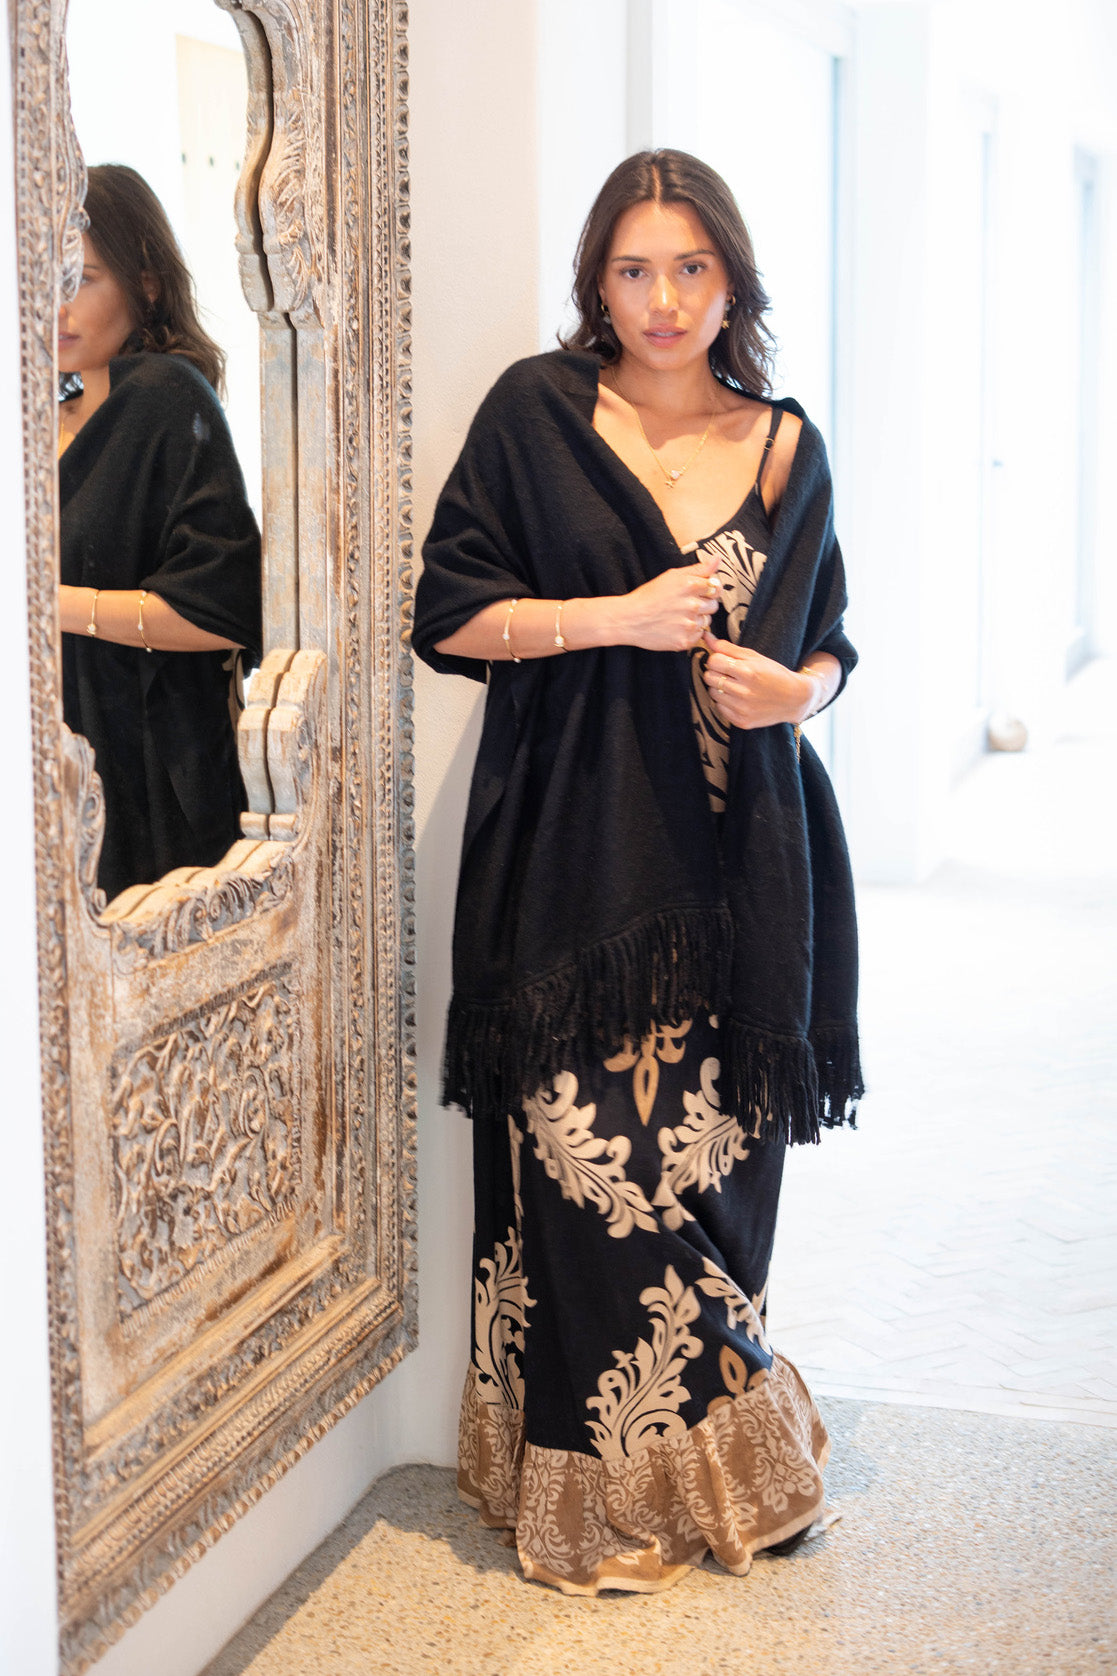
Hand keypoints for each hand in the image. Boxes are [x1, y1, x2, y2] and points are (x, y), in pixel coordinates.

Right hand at [618, 553, 721, 651]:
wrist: (628, 619)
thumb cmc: (649, 596)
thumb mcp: (672, 576)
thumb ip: (698, 568)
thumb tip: (718, 558)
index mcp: (690, 586)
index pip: (716, 587)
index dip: (708, 590)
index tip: (697, 592)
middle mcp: (692, 605)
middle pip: (714, 606)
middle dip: (703, 605)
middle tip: (684, 605)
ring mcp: (689, 625)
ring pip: (706, 621)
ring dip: (696, 619)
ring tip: (677, 617)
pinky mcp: (685, 641)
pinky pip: (698, 636)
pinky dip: (690, 633)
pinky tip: (676, 627)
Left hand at [701, 632, 817, 729]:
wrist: (795, 699)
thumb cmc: (774, 674)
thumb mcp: (755, 657)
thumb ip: (728, 648)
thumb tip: (706, 637)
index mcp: (748, 672)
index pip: (713, 661)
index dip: (717, 659)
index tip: (725, 661)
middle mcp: (744, 692)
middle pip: (709, 677)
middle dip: (716, 672)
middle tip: (730, 673)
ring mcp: (742, 709)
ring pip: (712, 693)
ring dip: (720, 688)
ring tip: (735, 686)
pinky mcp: (741, 721)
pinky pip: (719, 708)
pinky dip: (725, 702)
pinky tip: (738, 699)